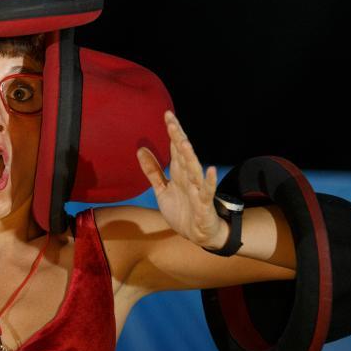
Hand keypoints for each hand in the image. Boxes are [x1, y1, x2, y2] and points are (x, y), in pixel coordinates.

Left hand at [136, 111, 227, 248]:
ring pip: (194, 170)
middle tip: (171, 122)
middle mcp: (189, 178)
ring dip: (189, 157)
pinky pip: (207, 192)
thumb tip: (140, 149)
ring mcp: (197, 190)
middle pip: (183, 155)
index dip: (172, 133)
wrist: (197, 235)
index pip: (175, 149)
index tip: (167, 115)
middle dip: (177, 138)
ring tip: (183, 142)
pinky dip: (210, 182)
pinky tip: (211, 171)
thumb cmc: (182, 211)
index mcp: (179, 174)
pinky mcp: (204, 205)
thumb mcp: (162, 191)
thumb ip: (152, 171)